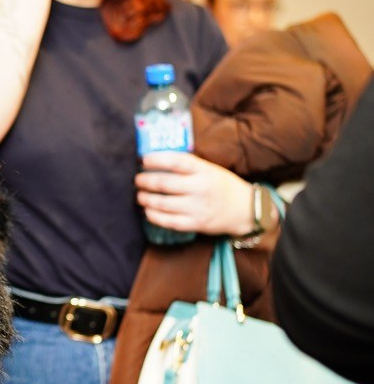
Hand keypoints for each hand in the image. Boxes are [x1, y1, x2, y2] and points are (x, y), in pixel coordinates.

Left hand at [135, 151, 255, 236]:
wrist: (245, 209)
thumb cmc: (222, 186)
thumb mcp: (210, 169)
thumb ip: (188, 166)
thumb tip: (157, 162)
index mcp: (204, 170)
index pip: (177, 161)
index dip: (157, 159)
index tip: (143, 159)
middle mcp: (200, 188)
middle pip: (165, 184)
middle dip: (146, 181)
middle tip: (137, 180)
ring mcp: (198, 207)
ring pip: (164, 204)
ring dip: (146, 199)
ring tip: (140, 196)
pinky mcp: (196, 223)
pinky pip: (170, 222)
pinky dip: (155, 217)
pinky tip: (148, 212)